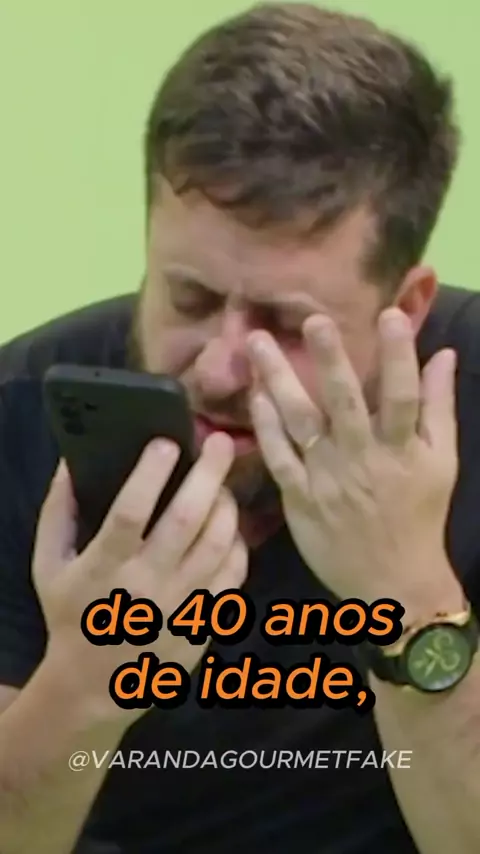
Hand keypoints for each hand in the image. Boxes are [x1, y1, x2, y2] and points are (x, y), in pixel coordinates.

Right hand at [32, 433, 247, 722]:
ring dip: (227, 506)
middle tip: (221, 443)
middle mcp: (146, 586)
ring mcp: (180, 607)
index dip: (149, 475)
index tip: (167, 442)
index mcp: (103, 569)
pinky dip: (237, 546)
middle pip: (186, 521)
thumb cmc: (70, 615)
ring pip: (218, 545)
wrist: (92, 687)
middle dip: (208, 475)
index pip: (130, 513)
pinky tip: (231, 527)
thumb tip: (71, 462)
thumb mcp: (49, 564)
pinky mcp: (203, 624)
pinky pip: (233, 577)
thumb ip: (57, 512)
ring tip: (224, 484)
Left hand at [248, 307, 460, 605]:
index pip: (403, 396)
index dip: (398, 356)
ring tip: (256, 343)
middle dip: (330, 360)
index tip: (389, 315)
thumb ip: (440, 406)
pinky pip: (279, 458)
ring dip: (278, 380)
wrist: (392, 580)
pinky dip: (266, 428)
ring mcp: (327, 478)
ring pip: (300, 423)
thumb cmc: (420, 514)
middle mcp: (362, 459)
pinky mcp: (299, 497)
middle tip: (313, 319)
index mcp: (402, 450)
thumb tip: (444, 355)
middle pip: (345, 403)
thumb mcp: (442, 462)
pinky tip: (255, 396)